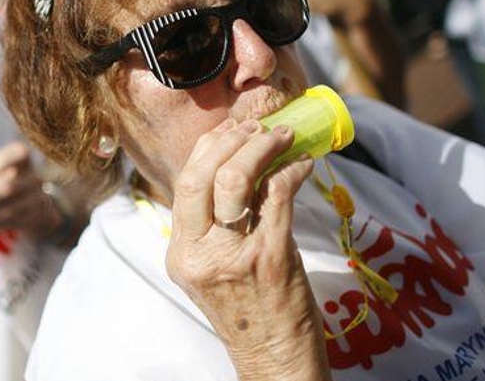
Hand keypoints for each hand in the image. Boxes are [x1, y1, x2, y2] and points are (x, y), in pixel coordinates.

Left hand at [0, 142, 62, 238]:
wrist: (30, 204)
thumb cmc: (1, 182)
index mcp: (22, 159)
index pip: (20, 154)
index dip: (4, 161)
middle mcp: (33, 178)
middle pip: (10, 188)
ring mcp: (35, 200)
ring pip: (7, 210)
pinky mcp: (30, 218)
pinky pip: (7, 223)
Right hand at [164, 119, 330, 380]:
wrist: (274, 360)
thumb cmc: (250, 311)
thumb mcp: (213, 269)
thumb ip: (215, 226)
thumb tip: (239, 165)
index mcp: (181, 253)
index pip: (184, 182)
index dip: (209, 147)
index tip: (232, 130)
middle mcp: (199, 253)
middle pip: (202, 174)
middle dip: (233, 139)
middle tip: (258, 126)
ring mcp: (233, 255)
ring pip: (236, 178)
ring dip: (263, 147)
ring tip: (283, 136)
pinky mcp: (270, 258)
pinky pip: (277, 195)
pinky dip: (292, 170)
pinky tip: (303, 164)